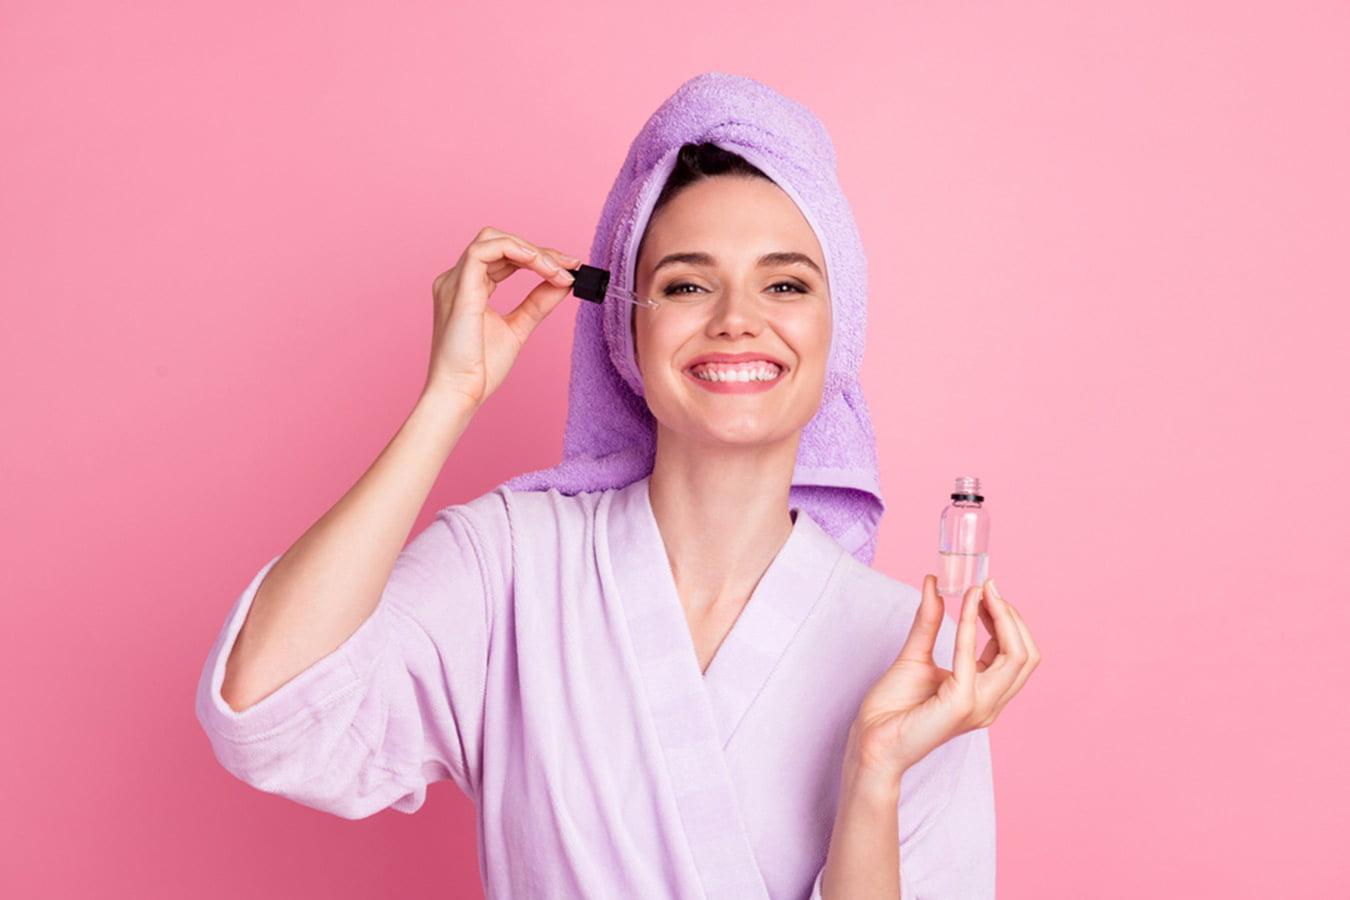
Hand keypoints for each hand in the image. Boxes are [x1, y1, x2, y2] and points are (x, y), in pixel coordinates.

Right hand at [425, 225, 580, 407]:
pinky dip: (514, 250)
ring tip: (558, 270)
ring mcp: (454, 282)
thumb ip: (538, 303)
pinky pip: (483, 251)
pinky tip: (538, 263)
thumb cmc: (479, 369)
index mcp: (468, 288)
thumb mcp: (518, 328)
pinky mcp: (458, 289)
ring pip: (493, 240)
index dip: (539, 257)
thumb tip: (563, 283)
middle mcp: (457, 280)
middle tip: (570, 267)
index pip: (505, 257)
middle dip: (539, 251)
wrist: (460, 393)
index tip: (570, 268)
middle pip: (501, 244)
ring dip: (531, 251)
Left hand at [847, 576, 1039, 781]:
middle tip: (988, 587)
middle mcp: (990, 703)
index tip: (986, 589)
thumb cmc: (892, 707)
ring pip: (1016, 656)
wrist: (870, 740)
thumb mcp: (916, 655)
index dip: (1006, 619)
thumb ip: (929, 622)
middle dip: (1011, 616)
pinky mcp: (961, 704)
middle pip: (1025, 654)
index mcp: (985, 694)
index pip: (1015, 653)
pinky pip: (973, 657)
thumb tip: (934, 584)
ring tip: (979, 591)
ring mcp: (980, 706)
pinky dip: (970, 626)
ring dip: (1000, 617)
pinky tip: (963, 604)